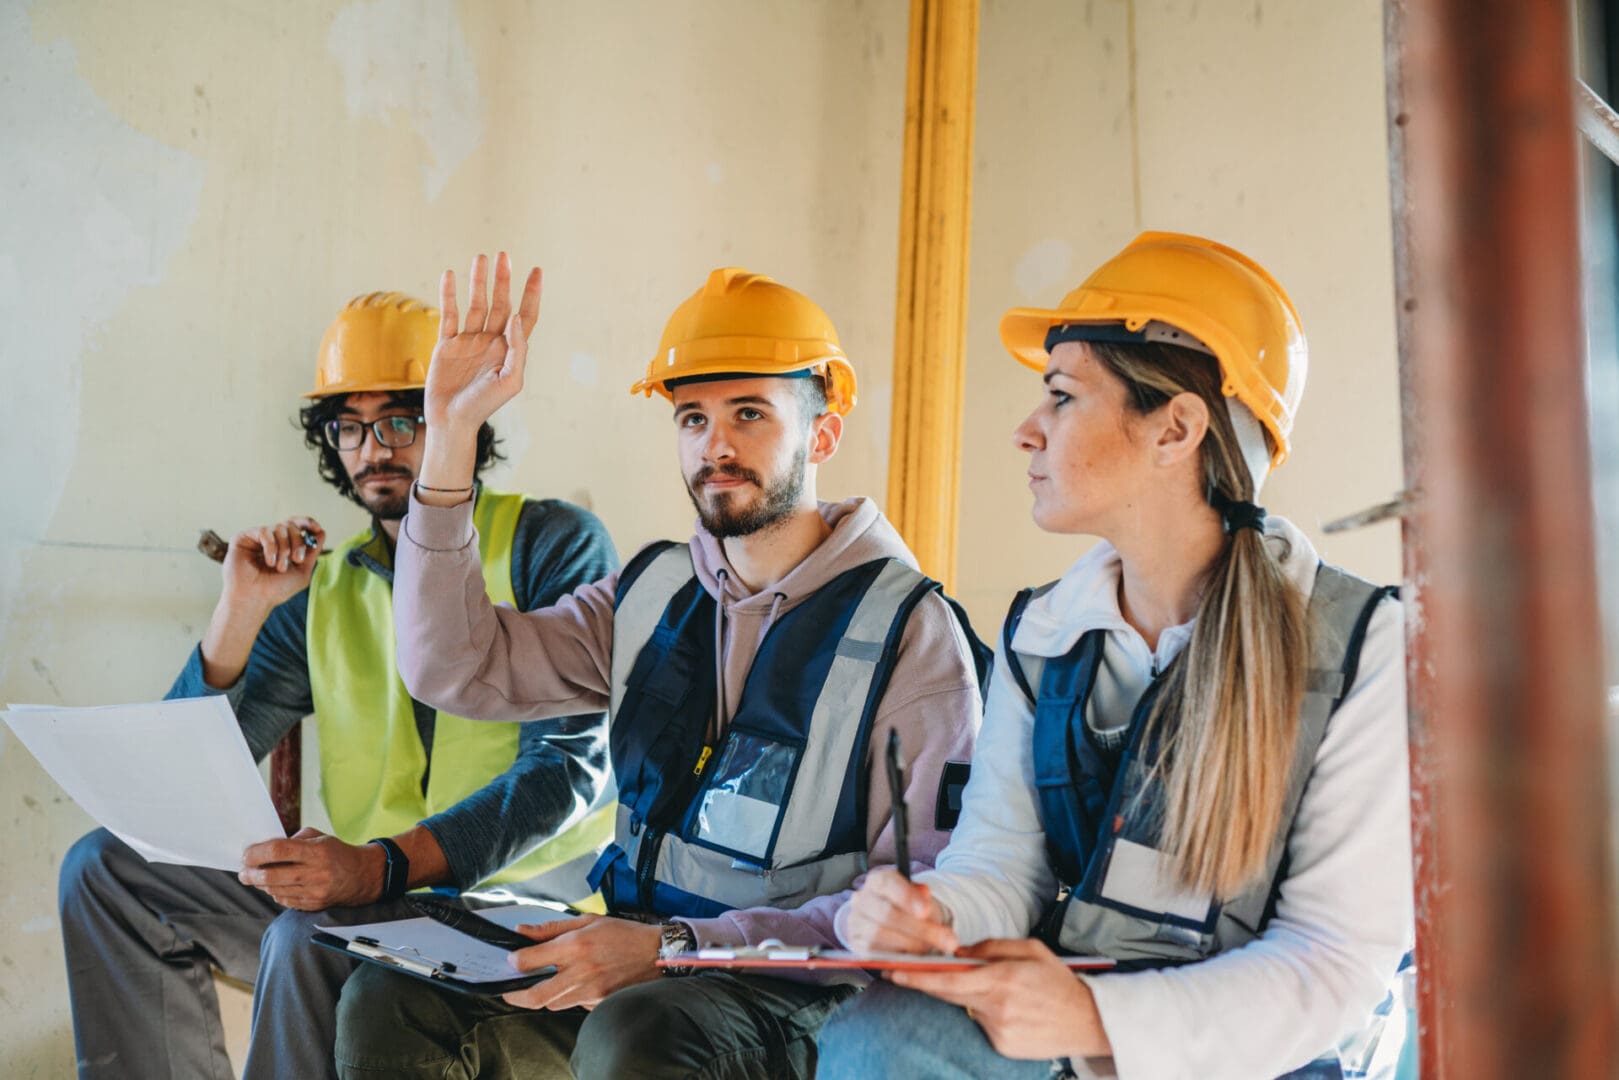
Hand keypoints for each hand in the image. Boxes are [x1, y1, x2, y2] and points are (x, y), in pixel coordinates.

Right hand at [221, 517, 324, 611]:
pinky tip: (270, 562)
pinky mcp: (243, 538)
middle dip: (298, 542)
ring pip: (279, 527)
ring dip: (284, 548)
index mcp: (284, 545)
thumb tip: (321, 532)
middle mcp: (271, 540)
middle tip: (296, 560)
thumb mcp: (302, 571)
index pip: (296, 525)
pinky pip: (265, 531)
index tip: (316, 528)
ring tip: (280, 567)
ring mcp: (257, 538)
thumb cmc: (277, 590)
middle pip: (291, 525)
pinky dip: (271, 547)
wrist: (255, 599)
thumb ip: (312, 552)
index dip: (308, 523)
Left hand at [238, 827, 384, 910]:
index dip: (257, 853)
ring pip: (276, 890)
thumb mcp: (319, 837)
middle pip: (272, 876)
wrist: (361, 876)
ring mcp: (314, 891)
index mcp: (317, 851)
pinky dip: (275, 893)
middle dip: (251, 874)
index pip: (279, 850)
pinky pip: (285, 900)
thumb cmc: (335, 852)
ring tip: (256, 878)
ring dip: (261, 885)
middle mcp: (316, 872)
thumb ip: (292, 840)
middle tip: (242, 872)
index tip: (246, 855)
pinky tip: (274, 886)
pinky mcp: (313, 905)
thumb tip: (264, 850)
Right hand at [426, 252, 541, 434]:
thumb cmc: (485, 405)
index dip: (532, 294)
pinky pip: (448, 314)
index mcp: (510, 350)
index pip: (525, 315)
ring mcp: (469, 341)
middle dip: (503, 280)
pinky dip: (449, 295)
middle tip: (503, 255)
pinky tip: (450, 275)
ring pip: (476, 304)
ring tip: (480, 258)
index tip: (536, 270)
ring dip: (478, 281)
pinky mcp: (447, 343)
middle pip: (501, 303)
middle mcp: (491, 341)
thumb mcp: (510, 380)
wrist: (452, 421)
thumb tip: (517, 317)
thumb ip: (518, 349)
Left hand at [500, 915, 661, 1010]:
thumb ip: (552, 928)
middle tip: (510, 991)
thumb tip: (523, 931)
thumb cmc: (624, 934)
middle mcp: (580, 972)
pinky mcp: (599, 1004)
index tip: (512, 961)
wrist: (656, 954)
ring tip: (546, 983)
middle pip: (535, 996)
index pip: (529, 961)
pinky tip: (576, 985)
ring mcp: (590, 992)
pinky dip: (569, 998)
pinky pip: (574, 1006)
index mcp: (575, 946)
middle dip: (516, 996)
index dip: (515, 961)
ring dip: (544, 996)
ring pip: (553, 1004)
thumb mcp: (588, 921)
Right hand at [843, 868, 957, 954]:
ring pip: (880, 936)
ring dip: (911, 947)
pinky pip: (876, 954)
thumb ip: (922, 895)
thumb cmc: (909, 908)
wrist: (893, 925)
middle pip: (887, 914)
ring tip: (933, 952)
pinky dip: (898, 959)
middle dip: (920, 930)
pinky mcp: (857, 946)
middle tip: (947, 941)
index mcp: (878, 881)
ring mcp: (856, 923)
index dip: (906, 896)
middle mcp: (862, 899)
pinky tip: (916, 960)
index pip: (887, 883)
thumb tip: (925, 893)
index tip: (926, 910)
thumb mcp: (919, 897)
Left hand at [890, 938, 1111, 1060]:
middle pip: (949, 996)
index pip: (949, 980)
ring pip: (968, 1009)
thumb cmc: (1059, 981)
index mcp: (1003, 980)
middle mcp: (998, 1008)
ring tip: (1005, 992)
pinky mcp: (1003, 1048)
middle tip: (906, 973)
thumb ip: (990, 947)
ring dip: (972, 998)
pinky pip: (982, 1025)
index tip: (895, 972)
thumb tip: (958, 952)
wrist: (1089, 1022)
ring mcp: (999, 1032)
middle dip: (928, 983)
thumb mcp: (1030, 949)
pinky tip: (1012, 1011)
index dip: (919, 977)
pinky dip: (987, 1014)